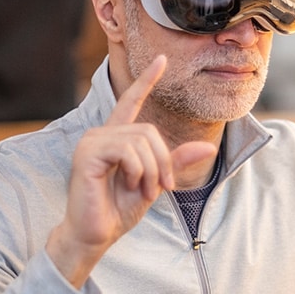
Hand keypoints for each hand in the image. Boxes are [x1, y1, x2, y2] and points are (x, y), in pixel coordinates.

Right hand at [46, 55, 215, 287]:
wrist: (96, 234)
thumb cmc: (119, 209)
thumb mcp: (155, 182)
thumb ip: (175, 162)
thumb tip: (207, 147)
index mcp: (116, 138)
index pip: (131, 101)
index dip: (147, 80)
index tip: (163, 59)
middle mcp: (101, 134)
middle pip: (149, 131)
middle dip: (163, 161)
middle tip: (160, 187)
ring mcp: (91, 142)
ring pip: (141, 140)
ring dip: (151, 170)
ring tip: (144, 190)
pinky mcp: (87, 154)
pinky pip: (127, 151)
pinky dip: (137, 170)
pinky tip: (129, 184)